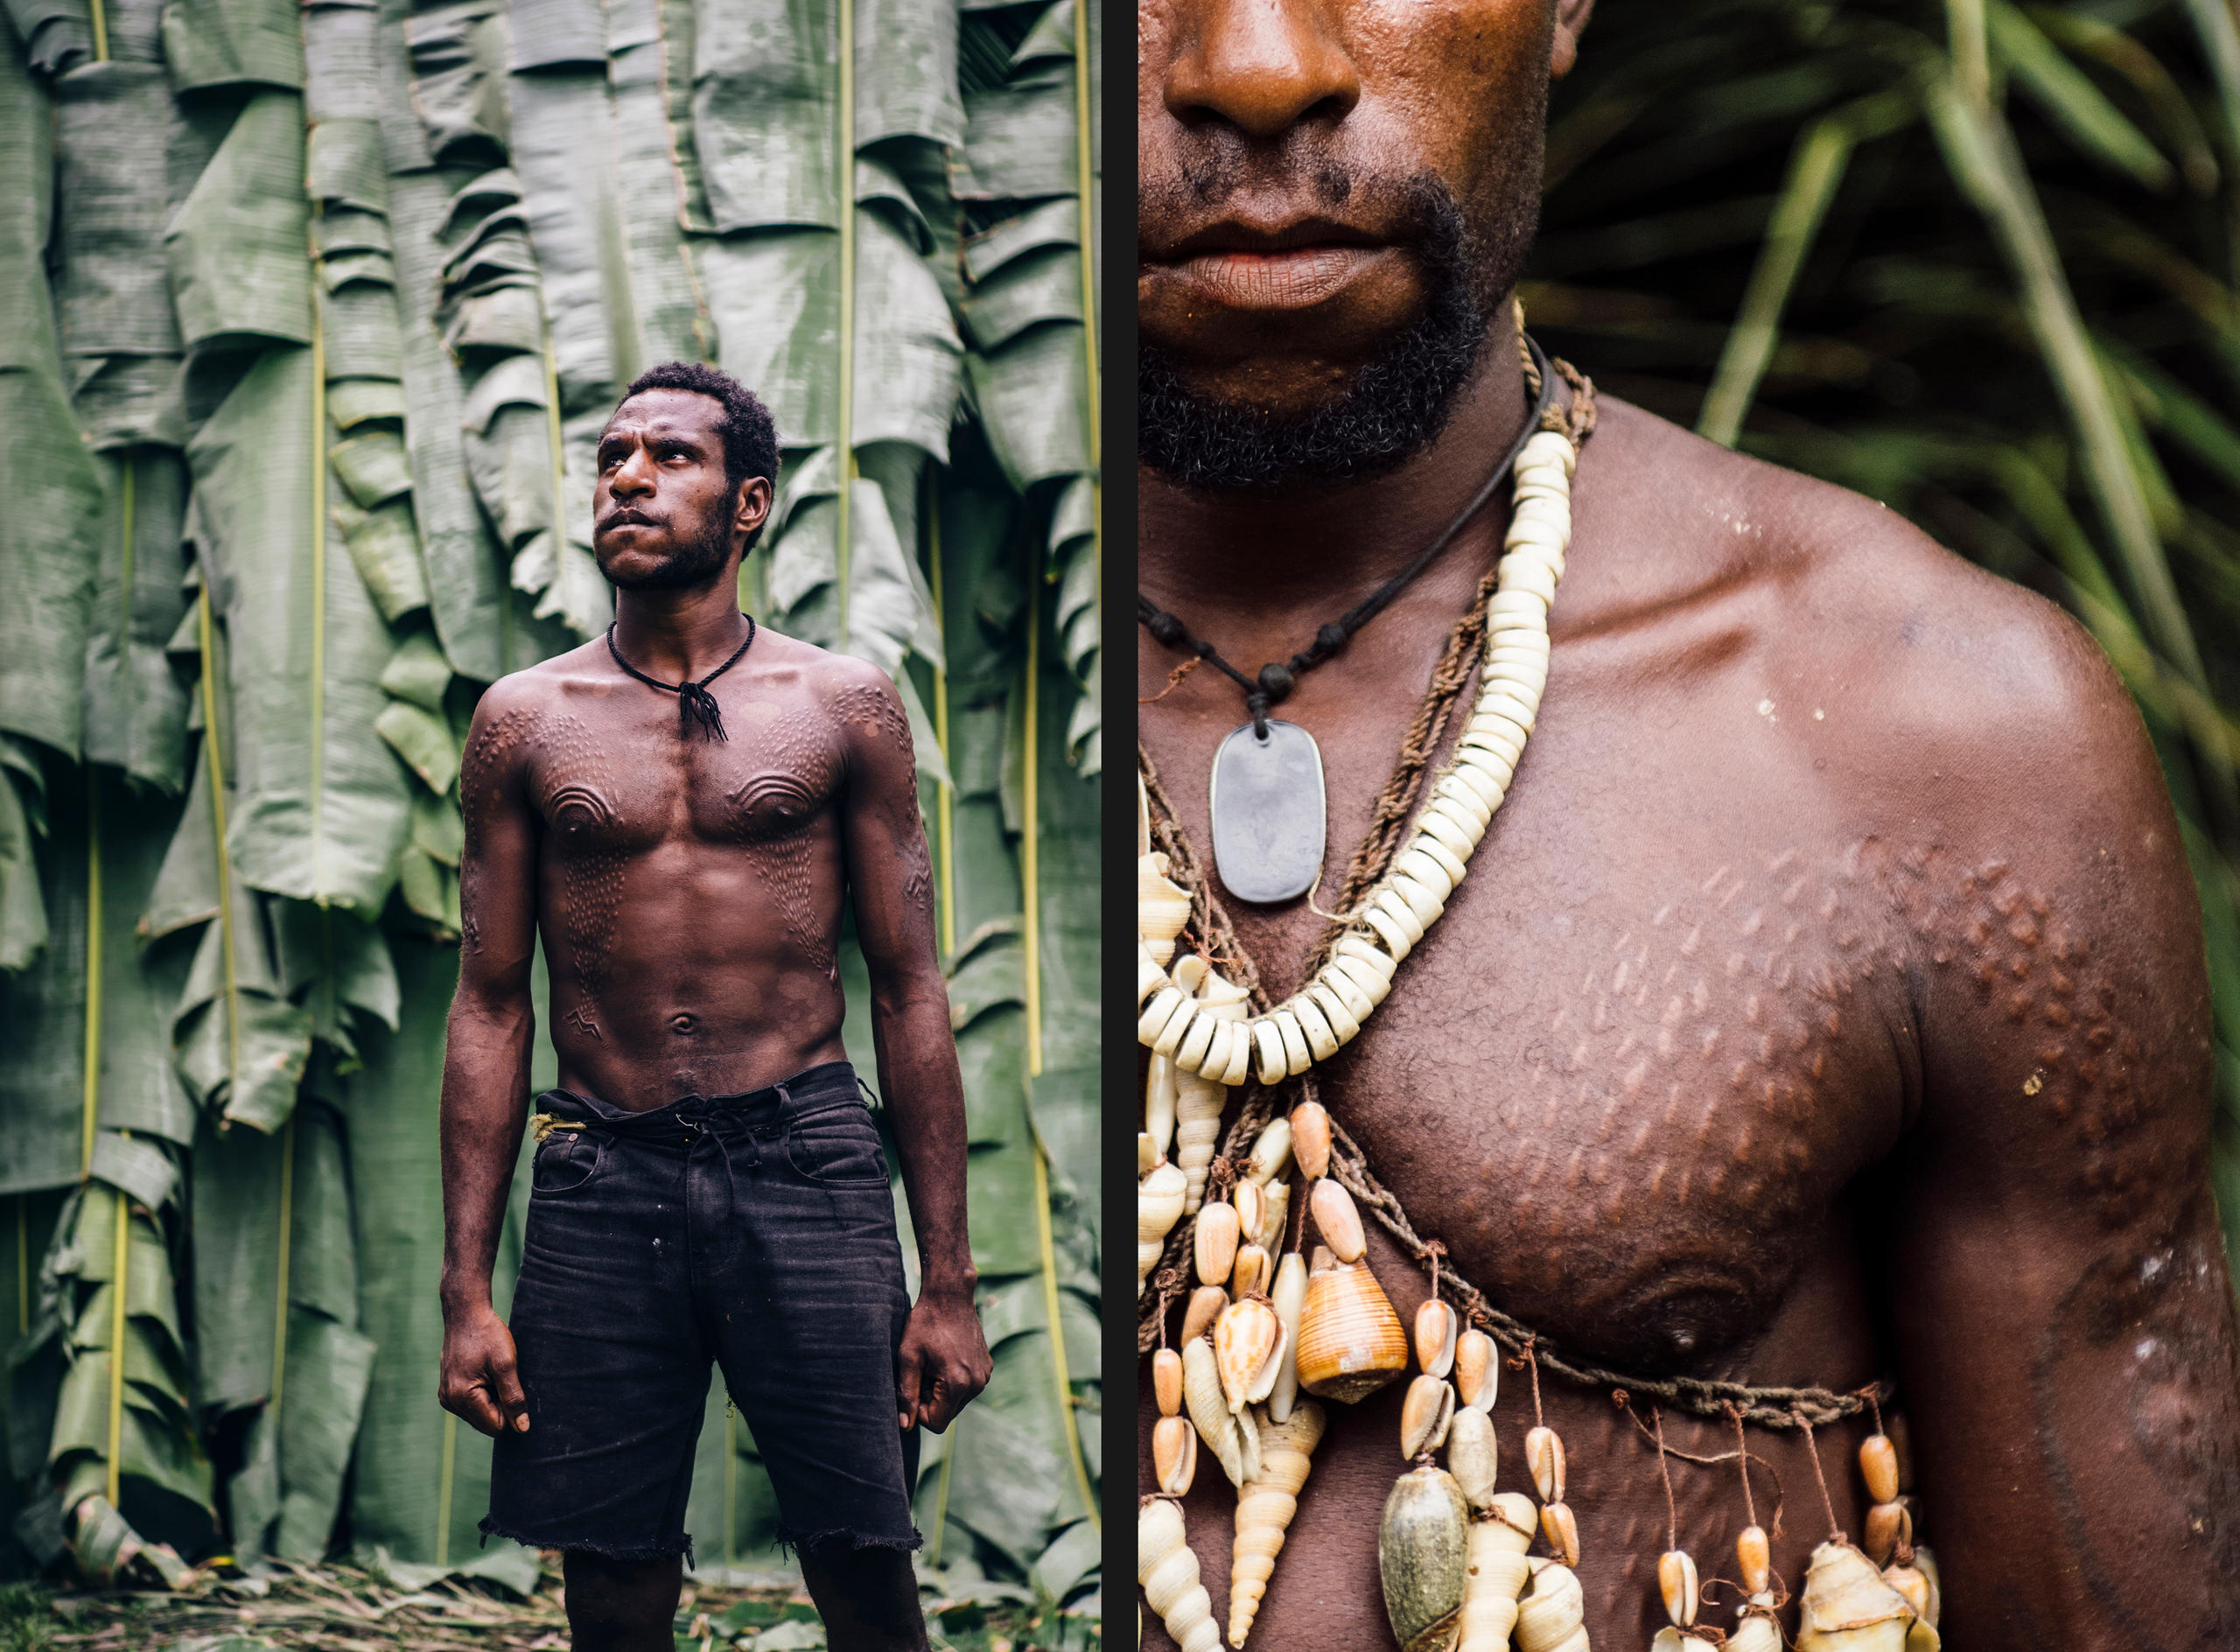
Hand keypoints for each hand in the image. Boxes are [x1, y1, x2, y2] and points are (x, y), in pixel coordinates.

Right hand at [439, 1300, 530, 1437]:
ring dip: (491, 1399)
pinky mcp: (447, 1390)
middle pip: (486, 1423)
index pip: (495, 1426)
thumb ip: (514, 1399)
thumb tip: (523, 1428)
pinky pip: (471, 1405)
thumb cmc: (488, 1335)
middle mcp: (450, 1401)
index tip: (511, 1384)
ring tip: (491, 1373)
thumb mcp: (506, 1365)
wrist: (466, 1314)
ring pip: (479, 1415)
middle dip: (500, 1405)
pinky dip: (482, 1394)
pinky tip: (484, 1373)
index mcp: (462, 1397)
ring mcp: (446, 1397)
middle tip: (501, 1377)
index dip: (510, 1411)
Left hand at [895, 1289, 990, 1432]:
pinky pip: (967, 1387)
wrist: (950, 1295)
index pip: (936, 1423)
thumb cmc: (925, 1323)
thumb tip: (905, 1426)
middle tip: (922, 1371)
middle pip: (947, 1414)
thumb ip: (907, 1394)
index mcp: (957, 1383)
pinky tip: (946, 1357)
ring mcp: (984, 1375)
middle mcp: (977, 1384)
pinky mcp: (987, 1367)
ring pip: (957, 1402)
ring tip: (934, 1363)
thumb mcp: (909, 1357)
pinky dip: (953, 1380)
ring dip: (941, 1391)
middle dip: (930, 1400)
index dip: (918, 1412)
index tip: (913, 1387)